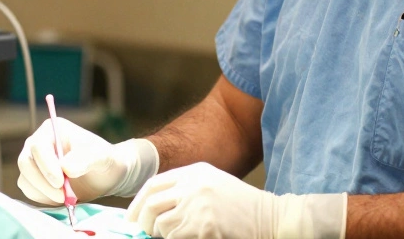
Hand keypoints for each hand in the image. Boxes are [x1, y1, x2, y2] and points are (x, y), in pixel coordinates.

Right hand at [16, 118, 157, 203]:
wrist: (107, 176)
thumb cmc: (104, 159)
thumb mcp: (101, 155)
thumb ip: (85, 159)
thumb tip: (65, 168)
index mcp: (52, 130)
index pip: (38, 146)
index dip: (46, 165)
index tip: (60, 182)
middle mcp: (39, 144)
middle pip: (25, 162)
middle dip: (42, 182)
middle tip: (62, 196)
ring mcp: (35, 163)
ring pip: (25, 179)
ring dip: (43, 192)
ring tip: (67, 198)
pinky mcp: (36, 181)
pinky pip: (30, 192)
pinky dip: (44, 199)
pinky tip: (62, 199)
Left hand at [126, 162, 345, 238]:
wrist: (271, 217)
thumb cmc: (242, 206)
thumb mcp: (213, 185)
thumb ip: (186, 189)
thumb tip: (152, 208)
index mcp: (195, 172)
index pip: (153, 184)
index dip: (138, 203)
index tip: (132, 218)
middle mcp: (193, 184)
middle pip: (151, 204)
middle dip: (142, 222)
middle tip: (143, 233)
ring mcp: (198, 204)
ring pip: (161, 225)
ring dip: (164, 236)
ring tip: (179, 235)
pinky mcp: (204, 226)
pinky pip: (175, 238)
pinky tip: (194, 238)